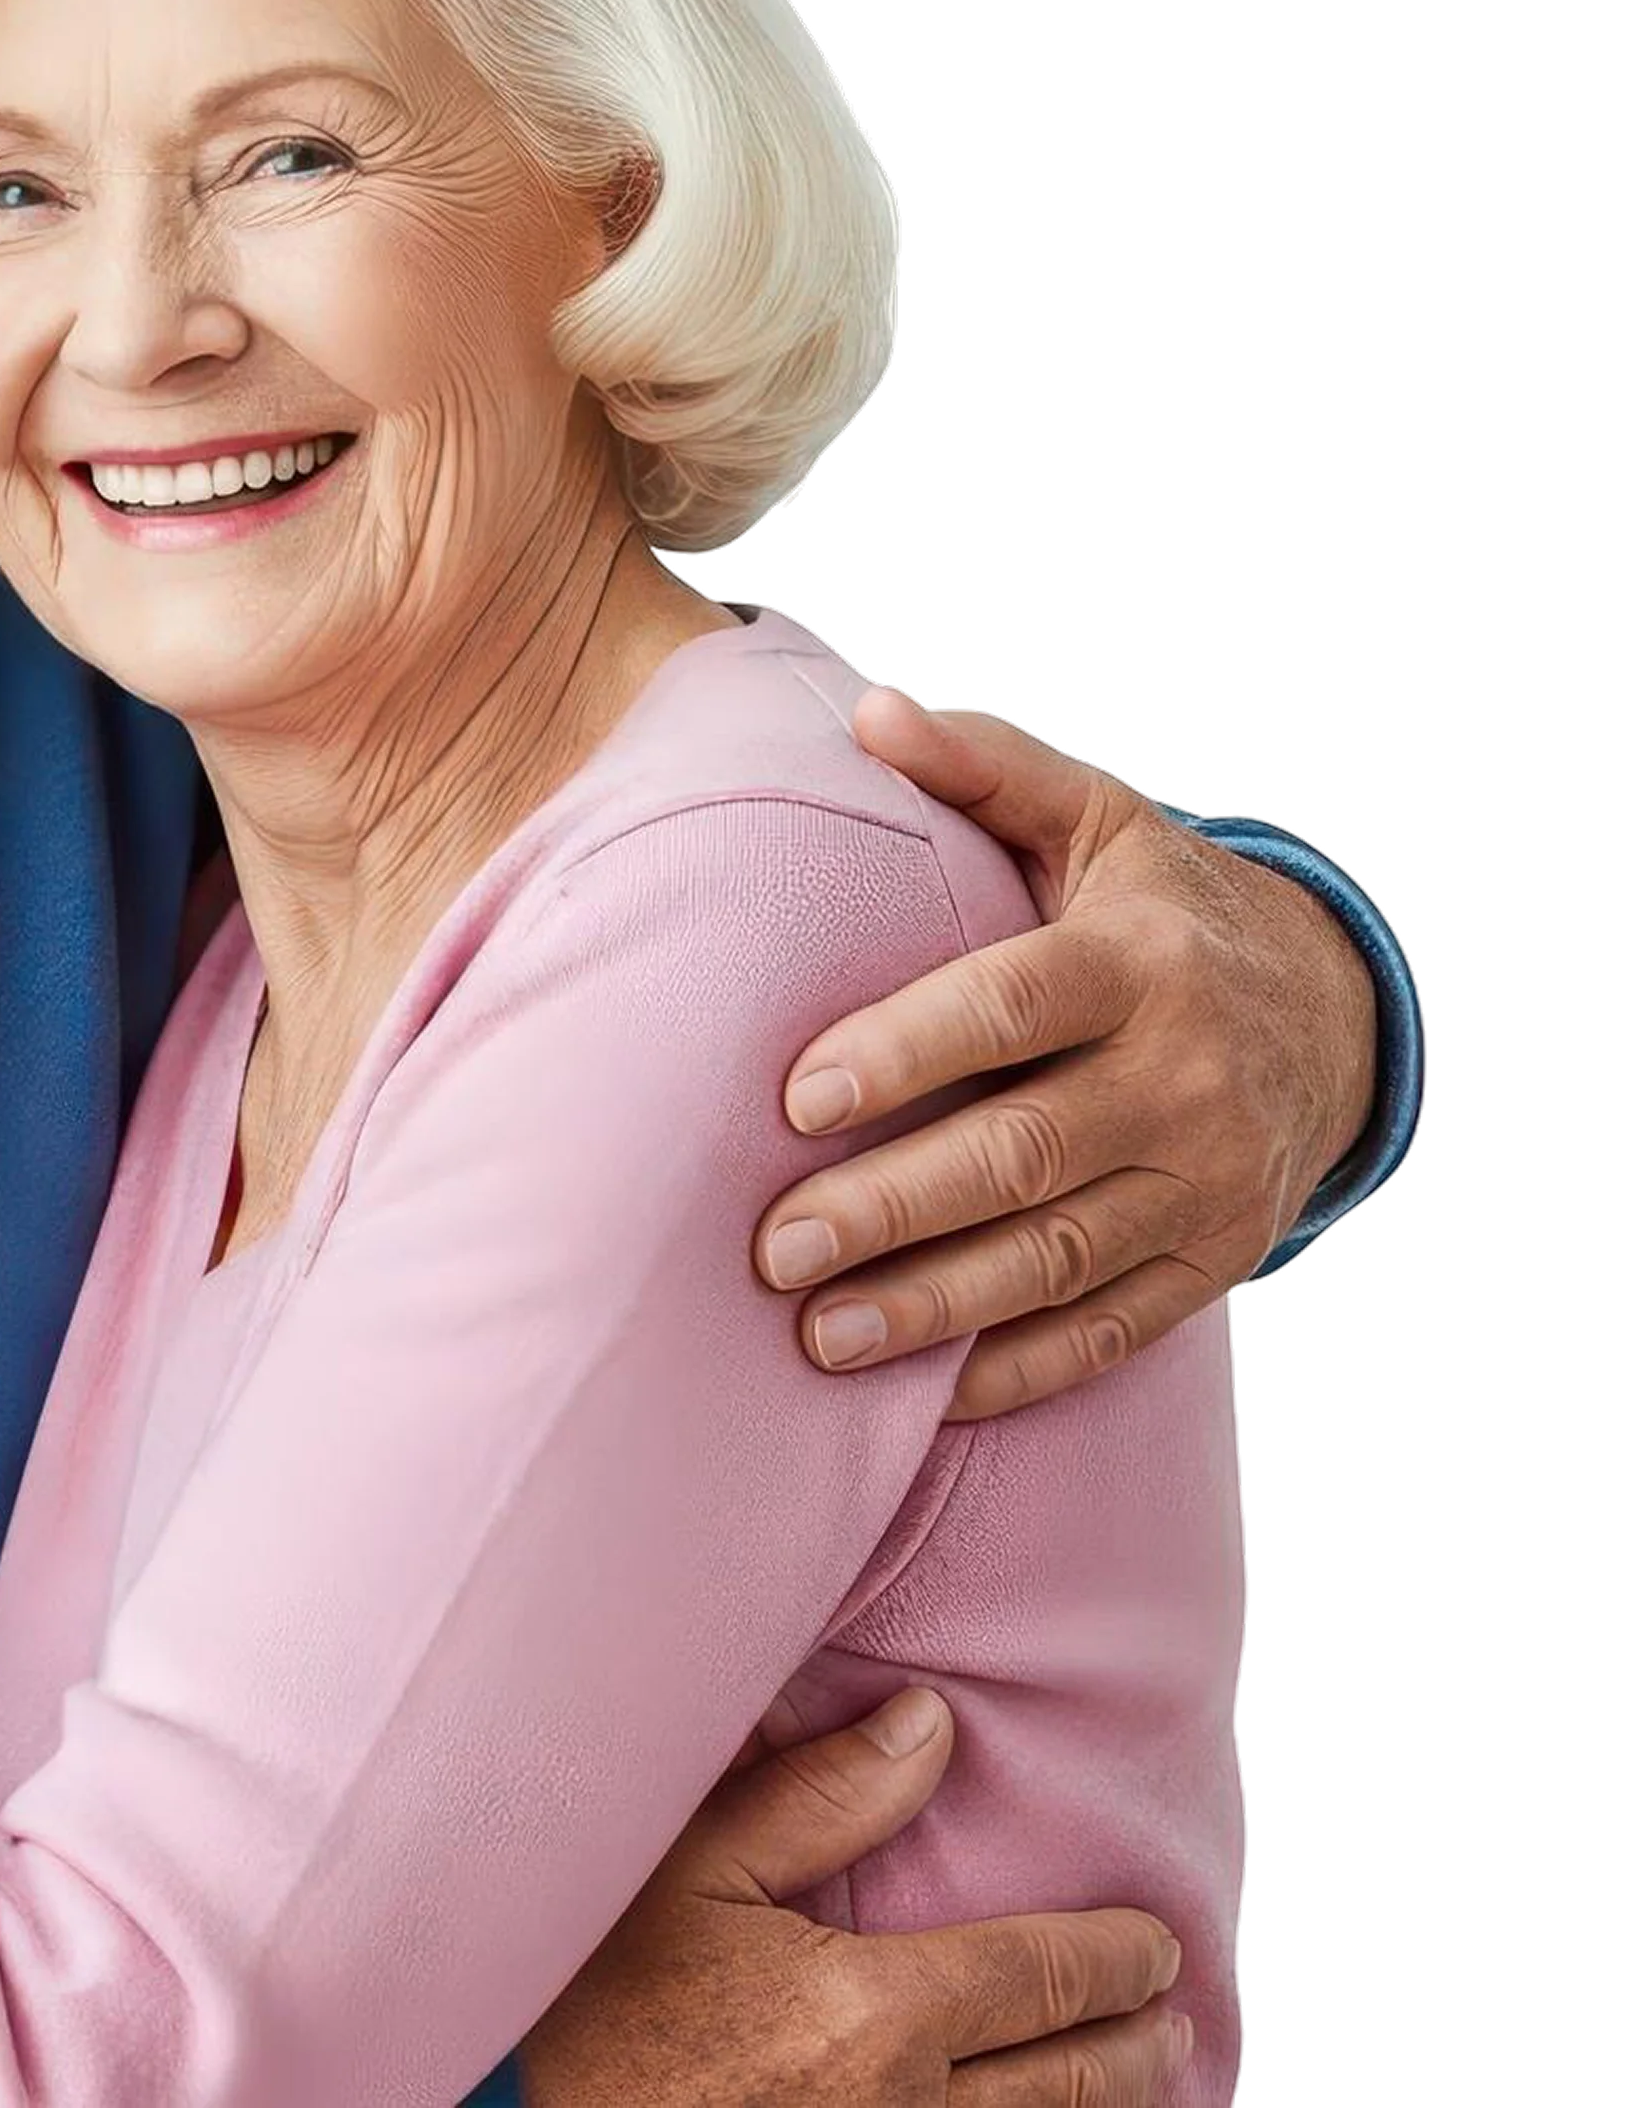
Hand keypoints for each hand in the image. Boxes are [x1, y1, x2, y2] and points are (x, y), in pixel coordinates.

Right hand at [519, 1690, 1193, 2102]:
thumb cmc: (603, 2004)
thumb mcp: (682, 1874)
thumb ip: (813, 1798)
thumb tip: (931, 1726)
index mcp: (875, 2014)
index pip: (1044, 1979)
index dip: (1115, 1959)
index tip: (1154, 1941)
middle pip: (1074, 2083)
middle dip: (1139, 2042)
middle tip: (1172, 2009)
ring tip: (1144, 2074)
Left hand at [753, 688, 1377, 1420]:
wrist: (1335, 1004)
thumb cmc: (1157, 902)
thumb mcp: (1093, 815)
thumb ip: (981, 765)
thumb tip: (869, 712)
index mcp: (1140, 960)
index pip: (1013, 1006)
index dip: (906, 1049)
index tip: (798, 1095)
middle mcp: (1184, 1076)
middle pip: (1026, 1151)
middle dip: (894, 1205)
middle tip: (773, 1245)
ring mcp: (1208, 1178)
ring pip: (1061, 1257)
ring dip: (936, 1306)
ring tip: (817, 1331)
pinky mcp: (1216, 1256)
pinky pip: (1115, 1328)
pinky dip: (1022, 1367)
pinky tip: (926, 1396)